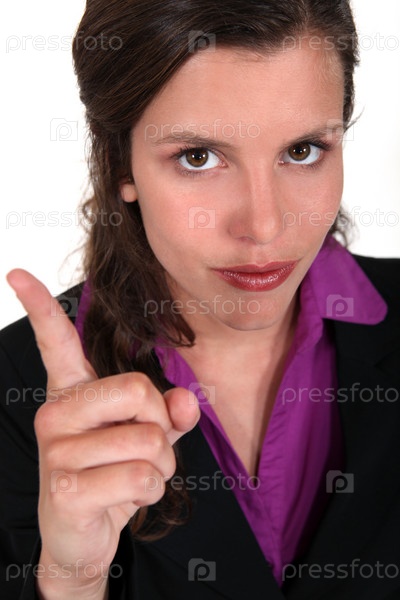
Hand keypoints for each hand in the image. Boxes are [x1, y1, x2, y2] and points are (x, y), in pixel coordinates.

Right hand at [7, 269, 199, 598]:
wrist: (82, 536)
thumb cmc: (113, 475)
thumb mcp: (147, 438)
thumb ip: (169, 414)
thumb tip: (187, 399)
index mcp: (73, 393)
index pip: (55, 342)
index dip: (39, 306)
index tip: (17, 273)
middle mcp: (56, 412)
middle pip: (138, 390)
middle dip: (161, 424)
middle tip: (147, 448)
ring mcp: (56, 450)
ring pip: (149, 441)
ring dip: (159, 467)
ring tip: (133, 478)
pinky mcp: (65, 488)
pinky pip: (141, 477)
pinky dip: (151, 492)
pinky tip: (123, 499)